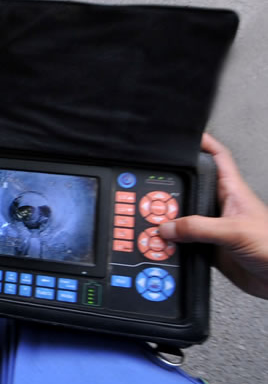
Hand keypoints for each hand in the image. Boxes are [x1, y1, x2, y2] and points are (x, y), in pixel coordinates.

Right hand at [159, 134, 267, 298]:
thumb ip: (198, 228)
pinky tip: (162, 244)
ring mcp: (214, 228)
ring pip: (184, 216)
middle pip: (191, 188)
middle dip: (171, 188)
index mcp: (233, 192)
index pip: (217, 158)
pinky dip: (171, 243)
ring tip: (150, 219)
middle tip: (151, 189)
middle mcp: (222, 207)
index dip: (202, 144)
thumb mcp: (234, 232)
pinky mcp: (209, 248)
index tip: (186, 136)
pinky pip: (183, 241)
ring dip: (168, 220)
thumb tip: (168, 227)